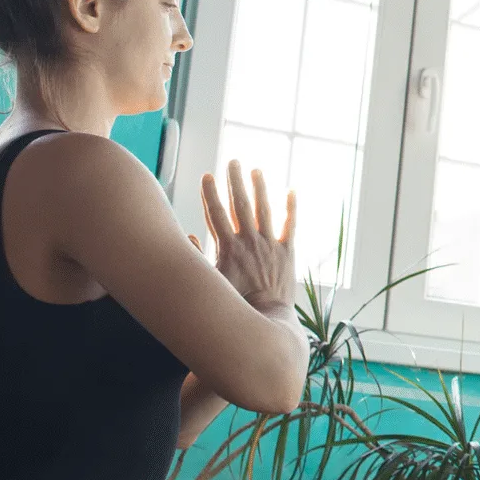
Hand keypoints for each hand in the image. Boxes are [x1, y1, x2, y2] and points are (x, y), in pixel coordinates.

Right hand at [201, 160, 296, 315]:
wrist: (266, 317)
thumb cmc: (234, 304)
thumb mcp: (210, 281)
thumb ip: (198, 258)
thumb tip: (188, 236)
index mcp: (228, 247)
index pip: (216, 213)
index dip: (210, 193)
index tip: (207, 175)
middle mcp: (249, 241)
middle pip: (240, 204)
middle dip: (235, 181)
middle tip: (233, 162)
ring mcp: (269, 245)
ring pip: (264, 210)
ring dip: (259, 188)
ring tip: (256, 170)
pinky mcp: (287, 252)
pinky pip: (290, 225)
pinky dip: (291, 208)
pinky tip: (292, 191)